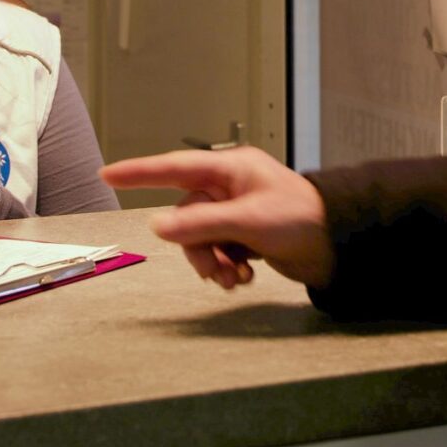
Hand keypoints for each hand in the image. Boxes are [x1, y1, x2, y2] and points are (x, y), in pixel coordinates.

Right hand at [100, 147, 332, 290]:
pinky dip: (224, 267)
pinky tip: (243, 277)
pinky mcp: (244, 235)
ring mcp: (236, 212)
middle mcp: (230, 187)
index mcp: (230, 169)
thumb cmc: (303, 219)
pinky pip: (216, 250)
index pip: (174, 167)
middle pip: (186, 217)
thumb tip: (160, 227)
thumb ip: (202, 224)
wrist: (338, 245)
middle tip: (216, 270)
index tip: (107, 173)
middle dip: (197, 248)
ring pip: (199, 239)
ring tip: (234, 278)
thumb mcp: (249, 221)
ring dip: (210, 263)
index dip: (139, 172)